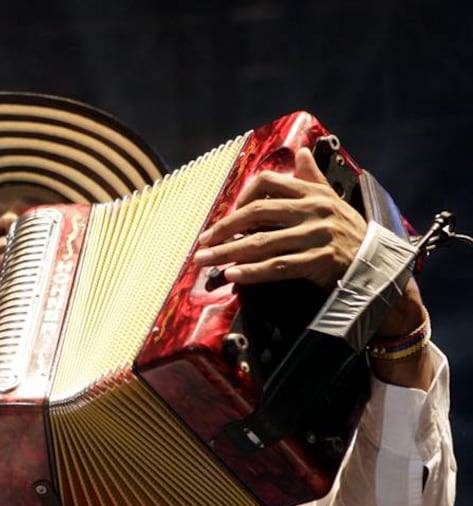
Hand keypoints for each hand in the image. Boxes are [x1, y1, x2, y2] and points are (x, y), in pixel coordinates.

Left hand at [193, 146, 432, 386]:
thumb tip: (301, 152)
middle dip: (224, 228)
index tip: (225, 216)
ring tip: (206, 261)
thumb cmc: (349, 234)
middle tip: (203, 243)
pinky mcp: (321, 261)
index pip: (267, 182)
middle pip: (258, 212)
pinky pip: (279, 266)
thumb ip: (311, 179)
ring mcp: (318, 235)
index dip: (240, 197)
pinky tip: (233, 275)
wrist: (380, 267)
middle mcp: (314, 210)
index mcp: (313, 193)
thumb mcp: (333, 201)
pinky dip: (253, 272)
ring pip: (263, 242)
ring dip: (229, 253)